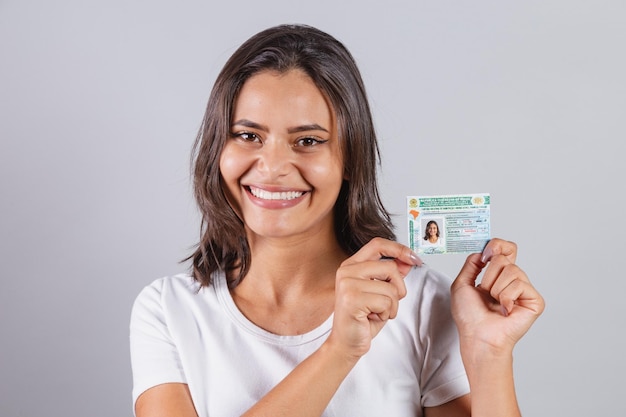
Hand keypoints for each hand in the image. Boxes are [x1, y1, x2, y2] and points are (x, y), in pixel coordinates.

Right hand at [327, 238, 421, 359]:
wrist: (346, 343)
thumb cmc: (362, 319)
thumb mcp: (380, 293)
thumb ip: (391, 275)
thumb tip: (408, 260)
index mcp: (351, 265)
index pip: (378, 244)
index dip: (399, 248)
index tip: (414, 258)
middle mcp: (347, 271)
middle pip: (390, 267)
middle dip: (398, 288)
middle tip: (387, 303)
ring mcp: (348, 284)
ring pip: (391, 288)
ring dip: (391, 306)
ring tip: (376, 312)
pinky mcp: (352, 299)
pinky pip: (386, 302)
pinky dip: (386, 314)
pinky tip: (372, 318)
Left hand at [450, 238, 544, 354]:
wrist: (478, 335)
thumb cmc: (469, 316)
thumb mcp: (462, 284)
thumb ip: (471, 264)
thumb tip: (481, 251)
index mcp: (498, 275)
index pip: (506, 249)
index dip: (498, 246)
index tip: (486, 254)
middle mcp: (513, 280)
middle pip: (504, 258)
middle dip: (488, 276)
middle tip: (486, 292)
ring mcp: (524, 290)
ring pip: (511, 270)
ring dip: (495, 289)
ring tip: (495, 303)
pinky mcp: (534, 301)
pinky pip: (520, 285)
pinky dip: (507, 297)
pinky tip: (505, 310)